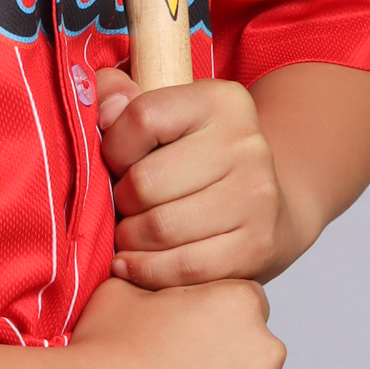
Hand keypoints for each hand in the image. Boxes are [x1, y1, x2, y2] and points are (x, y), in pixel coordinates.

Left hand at [93, 72, 306, 286]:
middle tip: (124, 206)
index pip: (142, 118)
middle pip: (145, 182)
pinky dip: (147, 270)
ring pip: (160, 229)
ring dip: (130, 238)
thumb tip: (102, 109)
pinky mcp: (257, 246)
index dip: (114, 148)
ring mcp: (256, 197)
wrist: (267, 207)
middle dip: (121, 201)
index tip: (118, 162)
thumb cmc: (197, 160)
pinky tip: (133, 263)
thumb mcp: (166, 113)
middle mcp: (246, 144)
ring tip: (129, 234)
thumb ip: (119, 98)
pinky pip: (184, 267)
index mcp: (221, 101)